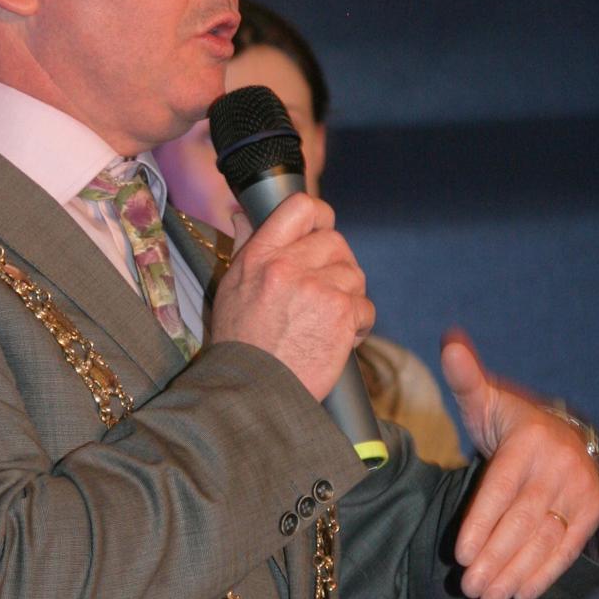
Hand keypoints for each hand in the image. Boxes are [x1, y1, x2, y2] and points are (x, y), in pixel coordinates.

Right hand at [211, 193, 373, 400]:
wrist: (252, 392)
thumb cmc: (241, 343)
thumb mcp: (231, 287)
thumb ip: (244, 245)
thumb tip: (243, 213)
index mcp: (260, 255)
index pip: (301, 207)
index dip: (320, 216)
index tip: (322, 232)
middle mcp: (288, 266)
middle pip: (336, 242)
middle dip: (337, 266)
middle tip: (324, 294)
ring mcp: (317, 288)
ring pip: (354, 274)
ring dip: (348, 297)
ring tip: (326, 322)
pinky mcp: (341, 314)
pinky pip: (366, 307)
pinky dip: (358, 325)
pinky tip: (338, 339)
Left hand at [441, 333, 598, 598]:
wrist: (564, 436)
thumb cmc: (510, 422)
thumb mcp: (486, 398)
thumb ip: (466, 378)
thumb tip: (450, 342)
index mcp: (529, 441)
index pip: (501, 489)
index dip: (481, 523)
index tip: (460, 554)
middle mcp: (559, 466)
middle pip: (522, 521)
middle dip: (494, 558)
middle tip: (469, 586)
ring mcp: (579, 492)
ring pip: (543, 539)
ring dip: (515, 573)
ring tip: (487, 598)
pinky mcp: (590, 514)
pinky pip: (566, 549)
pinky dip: (543, 574)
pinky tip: (520, 595)